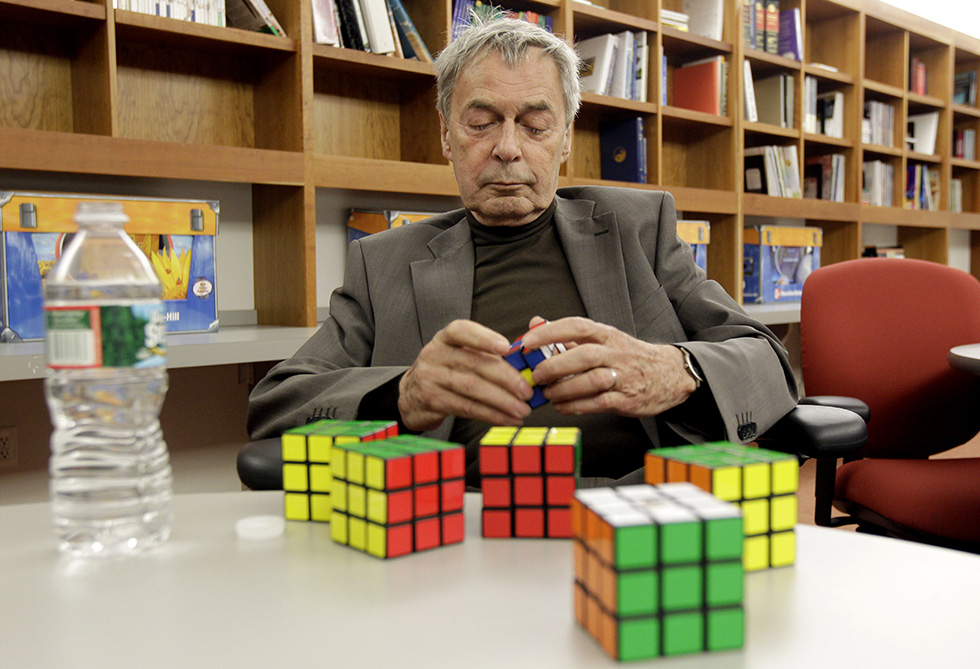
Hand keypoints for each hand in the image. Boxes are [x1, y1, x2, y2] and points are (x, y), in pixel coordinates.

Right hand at [398, 320, 532, 431]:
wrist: (411, 394)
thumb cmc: (445, 370)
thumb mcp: (460, 353)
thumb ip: (489, 351)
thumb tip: (524, 355)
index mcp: (445, 338)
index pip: (463, 331)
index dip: (484, 338)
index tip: (506, 347)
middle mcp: (435, 355)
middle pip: (475, 364)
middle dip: (506, 379)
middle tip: (527, 390)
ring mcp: (431, 378)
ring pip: (473, 389)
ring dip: (502, 401)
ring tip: (522, 409)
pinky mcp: (433, 401)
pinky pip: (467, 408)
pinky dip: (491, 415)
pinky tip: (507, 418)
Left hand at [520, 316, 696, 416]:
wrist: (671, 374)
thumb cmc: (629, 357)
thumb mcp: (603, 340)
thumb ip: (568, 335)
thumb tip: (535, 323)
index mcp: (607, 334)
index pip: (576, 326)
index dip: (549, 333)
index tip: (527, 341)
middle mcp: (616, 352)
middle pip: (583, 355)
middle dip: (554, 365)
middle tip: (537, 375)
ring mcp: (624, 376)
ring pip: (590, 381)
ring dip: (564, 389)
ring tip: (548, 393)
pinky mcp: (627, 399)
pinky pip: (598, 403)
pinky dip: (575, 406)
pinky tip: (561, 406)